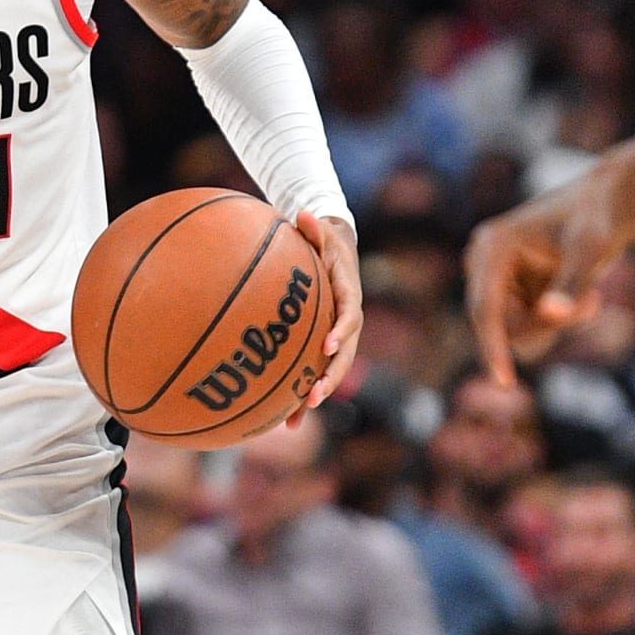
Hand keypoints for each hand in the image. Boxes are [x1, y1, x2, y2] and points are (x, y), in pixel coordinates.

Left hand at [291, 211, 361, 416]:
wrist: (336, 253)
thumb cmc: (325, 241)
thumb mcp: (321, 231)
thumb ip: (313, 227)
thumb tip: (303, 213)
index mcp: (348, 295)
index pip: (350, 317)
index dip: (341, 333)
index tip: (327, 347)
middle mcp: (347, 322)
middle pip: (344, 355)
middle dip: (331, 377)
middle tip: (315, 396)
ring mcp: (337, 337)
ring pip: (331, 371)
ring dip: (316, 394)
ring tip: (298, 417)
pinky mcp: (323, 347)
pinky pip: (315, 373)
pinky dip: (301, 396)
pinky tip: (285, 421)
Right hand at [465, 175, 617, 388]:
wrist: (603, 206)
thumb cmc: (597, 220)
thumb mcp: (592, 249)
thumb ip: (572, 283)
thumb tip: (550, 315)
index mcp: (491, 248)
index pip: (484, 310)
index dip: (492, 348)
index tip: (505, 382)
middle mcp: (483, 265)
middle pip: (504, 328)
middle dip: (549, 326)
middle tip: (594, 304)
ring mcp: (494, 280)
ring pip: (516, 333)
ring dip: (557, 325)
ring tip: (591, 297)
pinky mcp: (508, 292)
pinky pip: (527, 329)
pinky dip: (556, 322)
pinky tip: (581, 296)